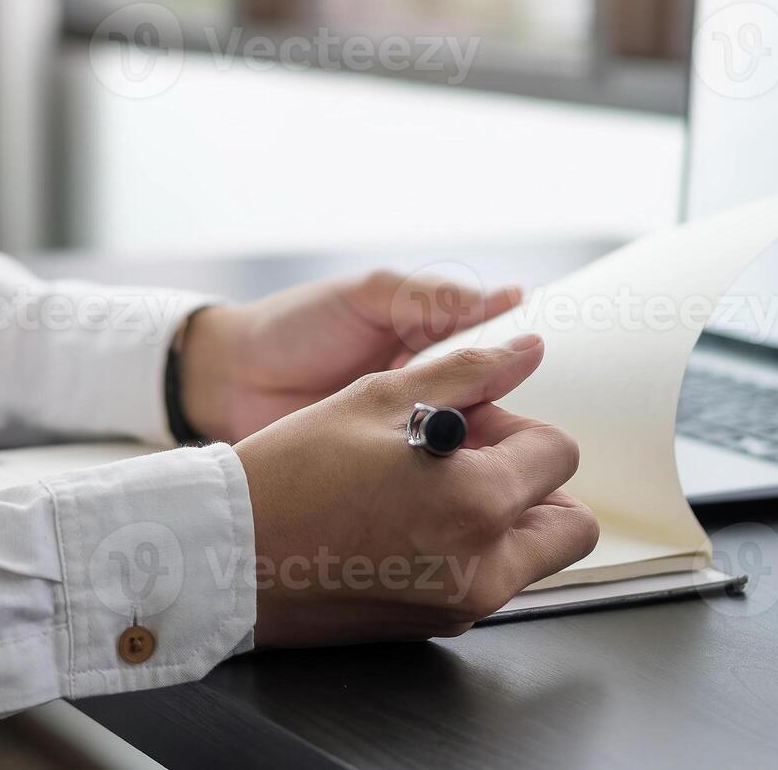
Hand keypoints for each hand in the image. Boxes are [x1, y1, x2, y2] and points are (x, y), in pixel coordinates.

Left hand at [178, 270, 521, 441]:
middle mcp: (423, 379)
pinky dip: (453, 474)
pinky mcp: (387, 465)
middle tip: (536, 419)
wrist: (227, 380)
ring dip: (486, 443)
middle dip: (509, 405)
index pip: (486, 335)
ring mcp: (407, 425)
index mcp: (422, 330)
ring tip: (513, 453)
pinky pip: (431, 469)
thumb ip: (428, 296)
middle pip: (485, 392)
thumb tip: (504, 298)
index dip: (518, 345)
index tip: (550, 352)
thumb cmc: (292, 327)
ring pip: (464, 435)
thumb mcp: (364, 296)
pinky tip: (475, 481)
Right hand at [234, 334, 598, 644]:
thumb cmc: (289, 475)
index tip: (469, 425)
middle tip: (468, 461)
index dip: (515, 427)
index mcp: (477, 503)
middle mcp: (482, 566)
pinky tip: (405, 523)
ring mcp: (461, 605)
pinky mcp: (434, 626)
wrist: (222, 557)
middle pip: (570, 522)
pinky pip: (486, 581)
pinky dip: (468, 550)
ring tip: (430, 491)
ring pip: (531, 556)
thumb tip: (527, 347)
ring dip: (502, 517)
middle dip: (531, 481)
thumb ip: (467, 372)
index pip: (559, 454)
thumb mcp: (379, 398)